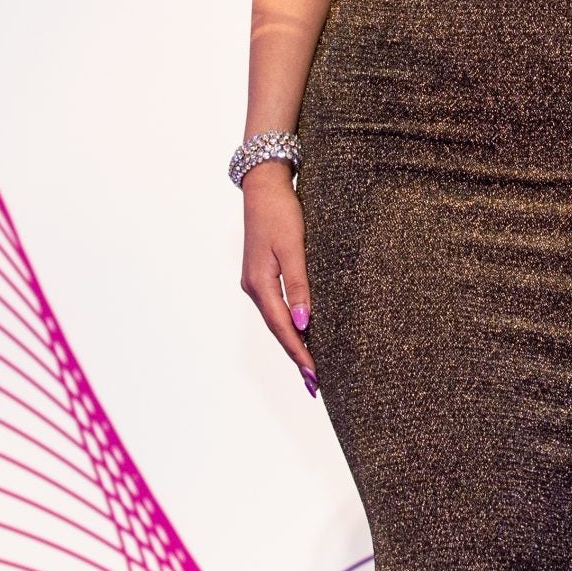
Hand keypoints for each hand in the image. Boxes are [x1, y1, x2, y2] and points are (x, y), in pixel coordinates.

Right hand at [239, 166, 317, 397]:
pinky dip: (290, 324)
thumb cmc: (281, 212)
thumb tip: (303, 323)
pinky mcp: (262, 273)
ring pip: (277, 320)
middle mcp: (255, 287)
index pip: (284, 329)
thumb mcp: (294, 247)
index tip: (316, 377)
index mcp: (260, 284)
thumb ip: (300, 285)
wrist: (263, 185)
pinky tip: (301, 332)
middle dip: (297, 357)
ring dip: (294, 342)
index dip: (300, 354)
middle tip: (316, 385)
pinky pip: (277, 307)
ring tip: (311, 367)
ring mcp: (256, 281)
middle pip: (278, 330)